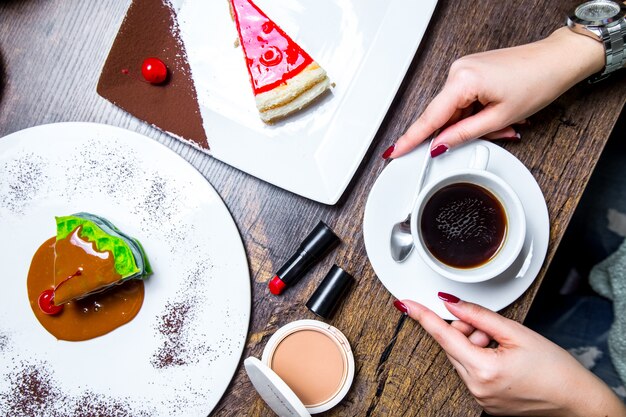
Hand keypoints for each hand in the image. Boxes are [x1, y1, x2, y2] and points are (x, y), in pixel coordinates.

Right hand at [384, 27, 604, 158]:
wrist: (557, 60)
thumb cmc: (537, 82)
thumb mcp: (500, 117)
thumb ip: (464, 134)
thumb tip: (440, 145)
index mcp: (462, 80)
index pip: (430, 118)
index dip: (411, 139)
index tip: (393, 151)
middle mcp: (458, 71)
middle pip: (444, 115)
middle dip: (463, 132)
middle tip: (496, 132)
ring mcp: (463, 69)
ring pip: (456, 110)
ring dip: (475, 122)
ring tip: (507, 121)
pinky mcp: (471, 71)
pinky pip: (464, 100)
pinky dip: (478, 112)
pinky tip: (499, 113)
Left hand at [395, 295, 625, 416]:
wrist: (577, 402)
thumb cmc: (556, 370)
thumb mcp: (518, 333)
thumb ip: (480, 316)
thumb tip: (452, 303)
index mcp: (483, 369)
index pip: (443, 336)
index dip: (422, 316)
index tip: (405, 304)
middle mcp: (476, 387)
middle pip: (452, 346)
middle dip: (464, 330)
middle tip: (489, 329)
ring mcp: (480, 398)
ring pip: (460, 358)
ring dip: (473, 345)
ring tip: (503, 346)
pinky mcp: (485, 403)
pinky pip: (471, 373)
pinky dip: (479, 360)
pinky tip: (502, 360)